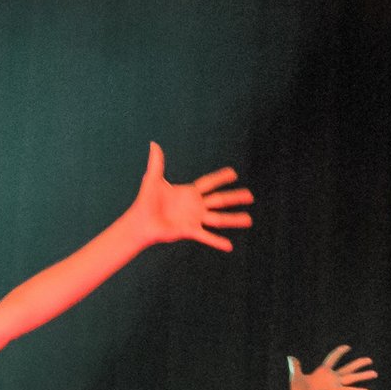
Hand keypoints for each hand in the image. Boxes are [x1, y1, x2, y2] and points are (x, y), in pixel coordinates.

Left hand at [126, 142, 253, 252]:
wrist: (140, 222)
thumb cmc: (145, 201)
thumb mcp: (153, 180)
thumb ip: (157, 162)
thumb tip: (153, 143)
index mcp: (189, 193)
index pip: (209, 183)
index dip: (221, 178)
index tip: (234, 174)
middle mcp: (195, 206)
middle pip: (220, 200)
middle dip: (235, 197)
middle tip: (250, 196)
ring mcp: (194, 219)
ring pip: (219, 219)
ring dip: (234, 220)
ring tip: (249, 220)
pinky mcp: (189, 231)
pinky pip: (206, 236)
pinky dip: (217, 241)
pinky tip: (229, 246)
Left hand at [280, 345, 376, 389]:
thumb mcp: (296, 377)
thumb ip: (296, 367)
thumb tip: (291, 357)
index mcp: (323, 372)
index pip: (333, 358)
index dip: (339, 352)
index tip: (347, 347)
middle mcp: (331, 378)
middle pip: (348, 368)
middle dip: (359, 363)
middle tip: (370, 360)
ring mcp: (335, 385)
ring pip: (352, 378)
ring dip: (364, 376)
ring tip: (375, 373)